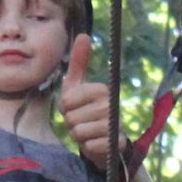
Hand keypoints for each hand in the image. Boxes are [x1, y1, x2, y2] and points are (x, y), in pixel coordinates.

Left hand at [52, 35, 117, 169]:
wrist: (104, 141)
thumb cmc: (85, 111)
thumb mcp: (77, 87)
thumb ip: (79, 63)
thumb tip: (83, 34)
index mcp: (101, 90)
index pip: (67, 100)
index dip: (65, 107)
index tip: (74, 107)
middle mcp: (111, 105)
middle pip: (71, 117)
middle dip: (71, 123)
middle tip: (81, 122)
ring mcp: (115, 124)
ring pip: (79, 132)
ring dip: (78, 136)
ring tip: (87, 132)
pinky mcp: (116, 144)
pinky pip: (90, 146)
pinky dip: (88, 147)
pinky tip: (94, 143)